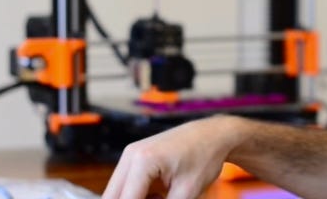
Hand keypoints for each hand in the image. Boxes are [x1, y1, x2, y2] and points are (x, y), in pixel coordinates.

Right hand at [102, 116, 242, 198]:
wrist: (213, 135)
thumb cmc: (205, 158)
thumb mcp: (187, 192)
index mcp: (144, 161)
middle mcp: (131, 155)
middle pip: (112, 195)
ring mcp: (130, 154)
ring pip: (116, 191)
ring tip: (161, 197)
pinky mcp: (133, 156)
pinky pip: (124, 184)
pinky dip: (135, 195)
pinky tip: (157, 195)